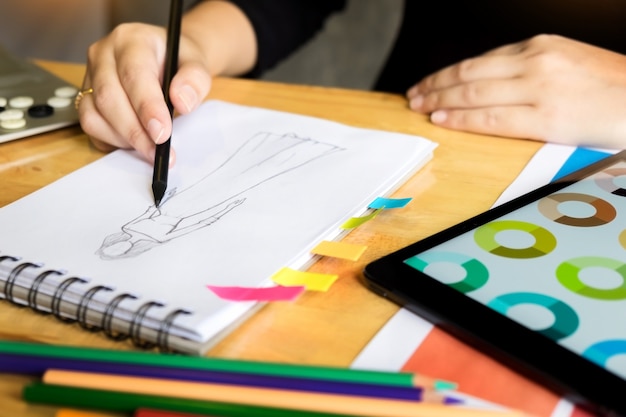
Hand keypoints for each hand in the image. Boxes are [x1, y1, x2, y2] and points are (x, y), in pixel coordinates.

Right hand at [77, 22, 211, 163]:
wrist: (169, 60)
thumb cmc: (179, 61)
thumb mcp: (196, 64)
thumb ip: (194, 80)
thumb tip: (181, 102)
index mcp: (130, 40)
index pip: (133, 75)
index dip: (147, 108)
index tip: (162, 134)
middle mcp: (103, 55)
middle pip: (109, 99)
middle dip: (135, 132)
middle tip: (158, 151)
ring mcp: (90, 77)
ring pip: (93, 116)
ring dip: (123, 139)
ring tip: (150, 147)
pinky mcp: (86, 99)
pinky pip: (92, 127)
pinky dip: (113, 141)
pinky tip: (135, 142)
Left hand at [407, 34, 625, 148]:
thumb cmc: (608, 87)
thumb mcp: (565, 62)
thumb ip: (529, 69)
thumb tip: (491, 83)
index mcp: (539, 47)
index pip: (479, 61)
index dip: (447, 74)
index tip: (429, 83)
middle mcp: (535, 62)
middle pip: (469, 74)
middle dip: (435, 86)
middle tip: (413, 95)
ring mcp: (539, 90)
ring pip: (473, 94)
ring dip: (440, 101)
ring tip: (419, 108)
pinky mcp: (545, 119)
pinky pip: (492, 119)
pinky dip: (462, 119)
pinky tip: (442, 120)